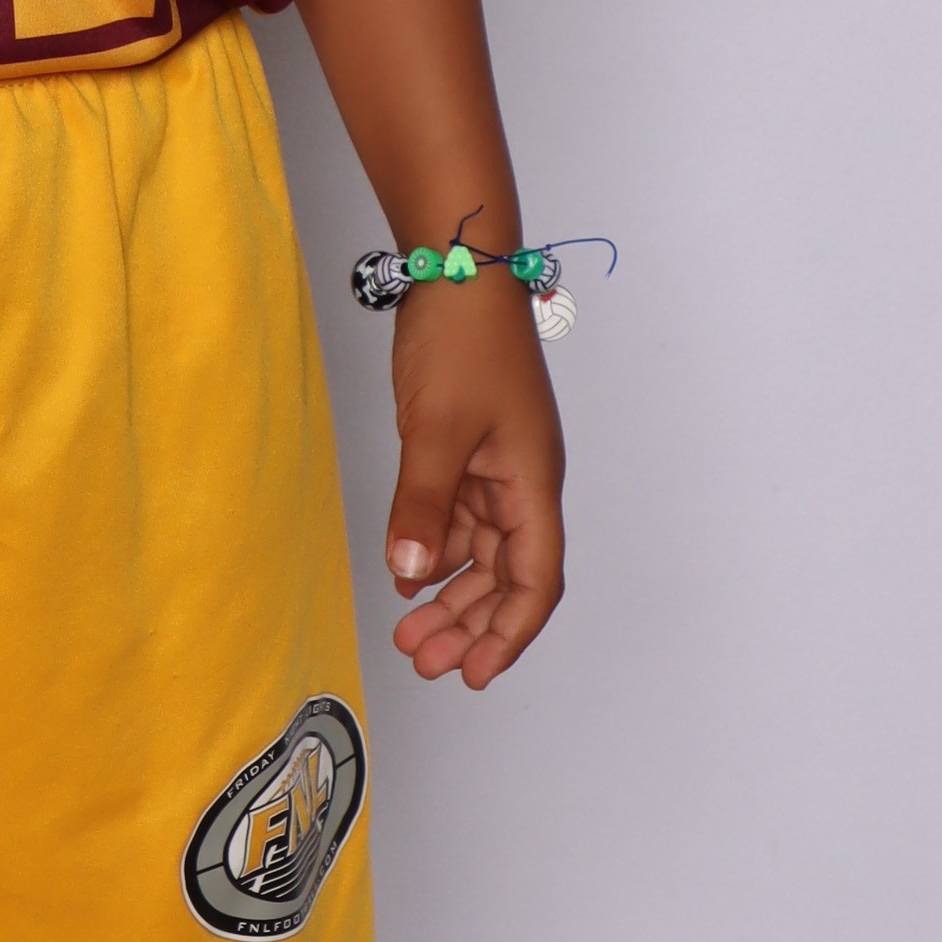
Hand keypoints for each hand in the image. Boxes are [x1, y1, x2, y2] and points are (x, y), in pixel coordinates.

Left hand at [383, 278, 565, 690]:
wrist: (456, 269)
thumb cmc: (463, 341)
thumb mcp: (437, 428)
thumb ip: (423, 505)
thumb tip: (411, 575)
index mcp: (532, 482)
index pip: (535, 579)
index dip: (510, 633)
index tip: (476, 673)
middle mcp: (521, 481)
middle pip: (507, 574)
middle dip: (470, 623)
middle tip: (424, 661)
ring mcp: (495, 464)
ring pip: (480, 550)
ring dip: (449, 592)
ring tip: (409, 632)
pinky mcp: (467, 446)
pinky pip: (458, 515)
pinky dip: (435, 548)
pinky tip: (406, 573)